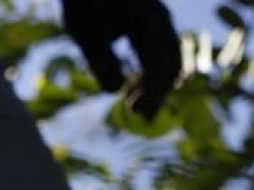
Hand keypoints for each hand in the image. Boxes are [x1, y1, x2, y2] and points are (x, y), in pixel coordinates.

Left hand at [63, 0, 181, 119]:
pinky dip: (151, 76)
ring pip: (170, 61)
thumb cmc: (82, 2)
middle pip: (171, 65)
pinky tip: (131, 89)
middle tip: (135, 114)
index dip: (152, 95)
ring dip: (154, 87)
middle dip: (157, 94)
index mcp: (146, 21)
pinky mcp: (152, 27)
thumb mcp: (83, 31)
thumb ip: (98, 57)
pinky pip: (161, 55)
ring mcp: (158, 22)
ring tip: (131, 105)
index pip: (160, 66)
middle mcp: (159, 20)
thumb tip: (114, 89)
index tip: (136, 114)